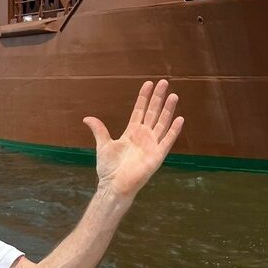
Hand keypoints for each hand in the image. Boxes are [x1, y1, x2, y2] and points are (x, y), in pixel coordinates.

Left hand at [83, 80, 182, 199]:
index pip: (140, 110)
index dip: (144, 97)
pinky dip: (173, 130)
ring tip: (173, 96)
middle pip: (152, 113)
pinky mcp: (157, 156)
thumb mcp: (103, 145)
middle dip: (158, 98)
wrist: (114, 185)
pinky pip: (167, 141)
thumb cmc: (109, 168)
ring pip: (162, 123)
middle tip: (164, 82)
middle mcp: (144, 136)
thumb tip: (87, 118)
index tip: (148, 83)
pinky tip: (179, 119)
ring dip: (168, 110)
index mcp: (131, 132)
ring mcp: (152, 145)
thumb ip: (99, 130)